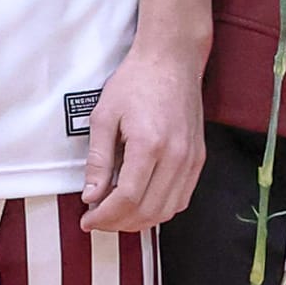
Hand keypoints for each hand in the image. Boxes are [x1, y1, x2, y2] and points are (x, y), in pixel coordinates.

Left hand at [80, 44, 205, 231]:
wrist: (171, 60)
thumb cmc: (135, 82)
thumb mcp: (104, 116)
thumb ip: (98, 160)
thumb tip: (91, 196)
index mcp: (149, 144)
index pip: (128, 198)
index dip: (105, 216)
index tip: (87, 220)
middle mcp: (176, 156)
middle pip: (148, 211)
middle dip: (118, 224)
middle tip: (97, 220)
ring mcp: (191, 159)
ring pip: (168, 211)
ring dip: (139, 221)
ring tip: (115, 215)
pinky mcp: (198, 158)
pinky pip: (182, 198)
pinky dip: (160, 209)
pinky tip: (140, 204)